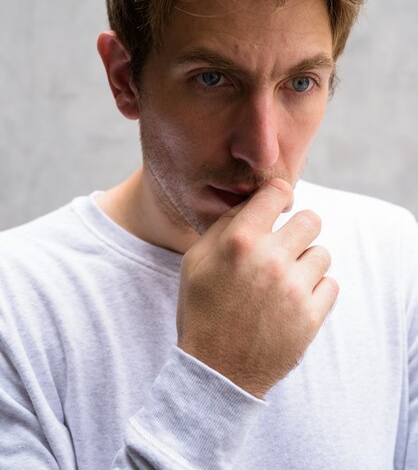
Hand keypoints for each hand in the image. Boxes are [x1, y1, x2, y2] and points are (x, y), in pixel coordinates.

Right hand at [176, 178, 338, 397]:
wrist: (215, 371)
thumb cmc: (202, 311)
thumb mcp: (195, 262)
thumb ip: (224, 226)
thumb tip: (253, 203)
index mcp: (240, 241)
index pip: (277, 193)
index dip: (279, 196)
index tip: (278, 207)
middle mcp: (270, 258)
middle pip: (311, 219)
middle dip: (299, 229)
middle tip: (285, 246)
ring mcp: (294, 288)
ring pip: (323, 253)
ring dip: (307, 263)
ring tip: (286, 280)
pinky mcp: (311, 315)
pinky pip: (331, 284)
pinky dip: (316, 290)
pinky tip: (294, 301)